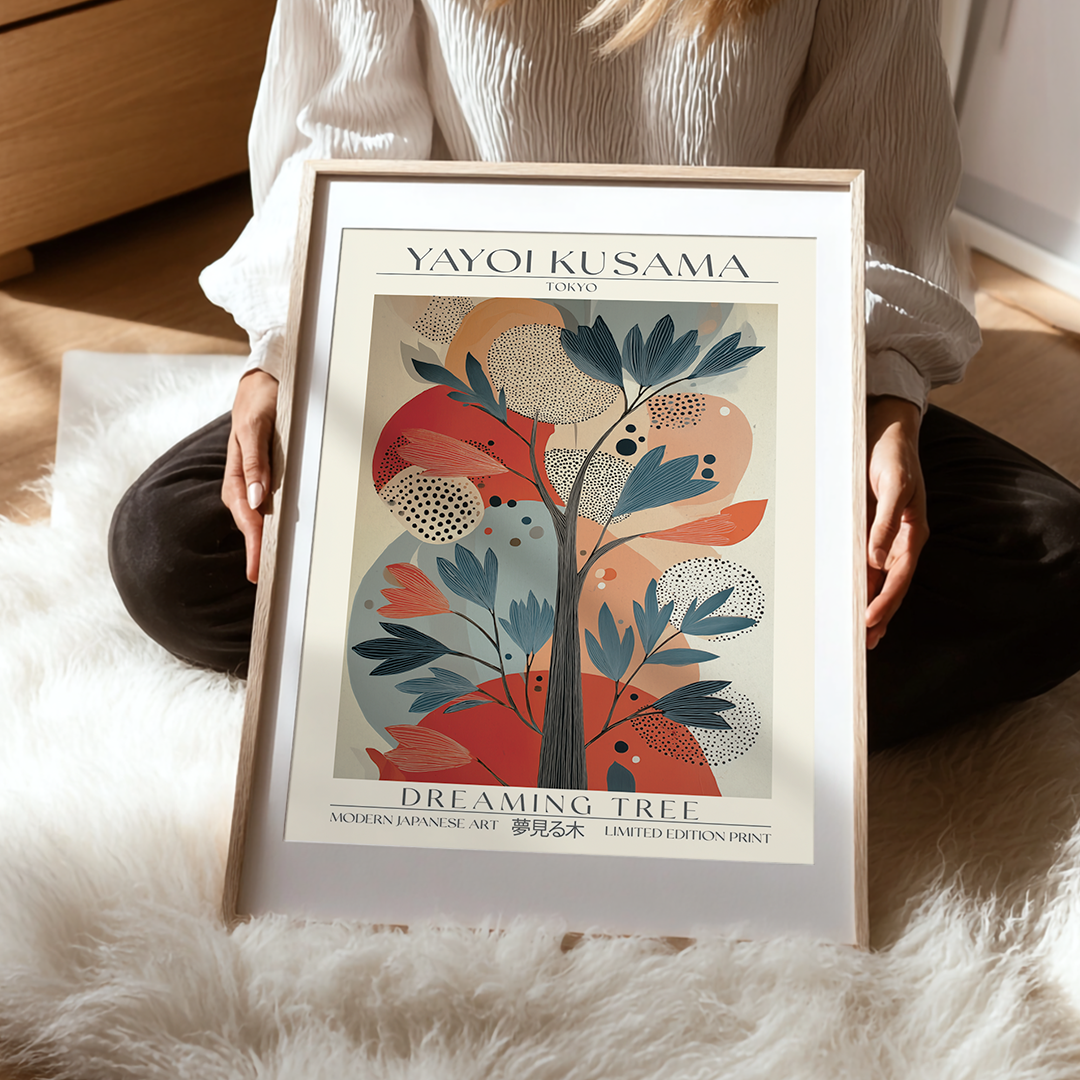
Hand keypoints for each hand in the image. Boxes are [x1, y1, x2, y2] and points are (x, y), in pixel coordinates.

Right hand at [223, 369, 279, 583]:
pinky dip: (272, 523)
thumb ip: (255, 460)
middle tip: (264, 580)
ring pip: (259, 516)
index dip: (253, 544)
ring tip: (270, 568)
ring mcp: (256, 479)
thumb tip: (257, 499)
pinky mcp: (267, 475)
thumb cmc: (260, 399)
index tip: (256, 570)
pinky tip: (280, 537)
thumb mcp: (257, 424)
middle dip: (256, 551)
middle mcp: (245, 480)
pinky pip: (269, 504)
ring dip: (263, 540)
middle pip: (251, 522)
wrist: (264, 380)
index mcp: (238, 472)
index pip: (246, 515)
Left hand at [865, 396, 927, 649]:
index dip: (886, 600)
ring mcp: (886, 537)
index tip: (869, 621)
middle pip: (890, 585)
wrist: (887, 431)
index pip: (899, 576)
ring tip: (860, 635)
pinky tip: (850, 598)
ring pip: (878, 579)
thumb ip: (886, 521)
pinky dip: (859, 583)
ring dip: (869, 605)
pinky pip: (864, 563)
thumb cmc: (893, 455)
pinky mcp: (871, 529)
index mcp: (913, 533)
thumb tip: (877, 559)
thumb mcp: (893, 484)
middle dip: (879, 614)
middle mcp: (901, 540)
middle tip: (864, 644)